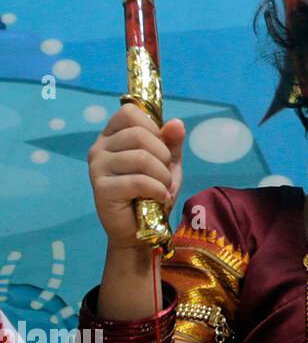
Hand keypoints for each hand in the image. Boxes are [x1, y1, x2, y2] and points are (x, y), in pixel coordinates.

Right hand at [87, 102, 184, 251]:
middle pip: (139, 134)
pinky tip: (159, 198)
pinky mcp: (101, 189)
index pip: (129, 112)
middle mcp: (99, 147)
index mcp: (112, 135)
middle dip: (163, 155)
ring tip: (162, 188)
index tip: (160, 147)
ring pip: (141, 157)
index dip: (153, 127)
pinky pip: (138, 181)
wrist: (140, 230)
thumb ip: (171, 142)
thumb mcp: (168, 163)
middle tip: (164, 174)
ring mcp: (97, 167)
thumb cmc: (152, 191)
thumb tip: (176, 123)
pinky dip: (158, 190)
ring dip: (162, 175)